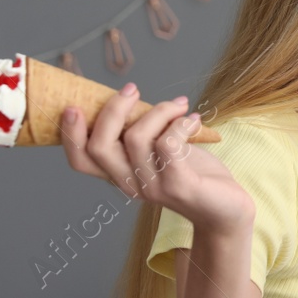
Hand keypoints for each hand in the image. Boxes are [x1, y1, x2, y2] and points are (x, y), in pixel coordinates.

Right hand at [58, 84, 254, 234]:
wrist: (227, 208)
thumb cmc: (192, 173)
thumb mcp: (159, 151)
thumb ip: (140, 133)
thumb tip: (126, 96)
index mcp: (120, 175)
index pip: (80, 161)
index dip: (70, 134)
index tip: (74, 106)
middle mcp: (130, 184)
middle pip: (99, 146)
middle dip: (112, 109)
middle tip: (133, 89)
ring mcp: (153, 188)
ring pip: (136, 137)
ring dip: (159, 110)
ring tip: (179, 106)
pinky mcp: (178, 186)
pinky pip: (168, 143)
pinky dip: (180, 123)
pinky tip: (193, 120)